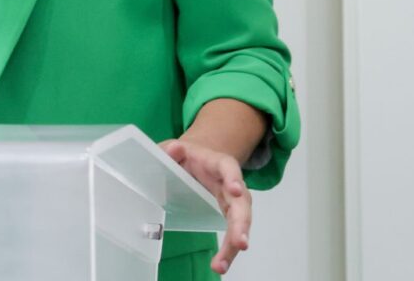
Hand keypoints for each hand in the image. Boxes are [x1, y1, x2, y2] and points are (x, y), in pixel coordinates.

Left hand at [158, 138, 250, 274]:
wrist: (196, 158)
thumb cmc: (185, 156)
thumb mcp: (175, 149)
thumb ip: (171, 150)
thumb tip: (175, 150)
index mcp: (217, 162)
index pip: (228, 167)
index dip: (233, 177)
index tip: (235, 190)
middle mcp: (230, 182)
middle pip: (241, 202)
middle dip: (241, 223)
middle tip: (240, 242)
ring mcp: (231, 200)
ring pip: (241, 221)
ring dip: (234, 243)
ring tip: (222, 264)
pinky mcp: (229, 214)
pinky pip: (232, 232)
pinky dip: (228, 250)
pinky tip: (221, 264)